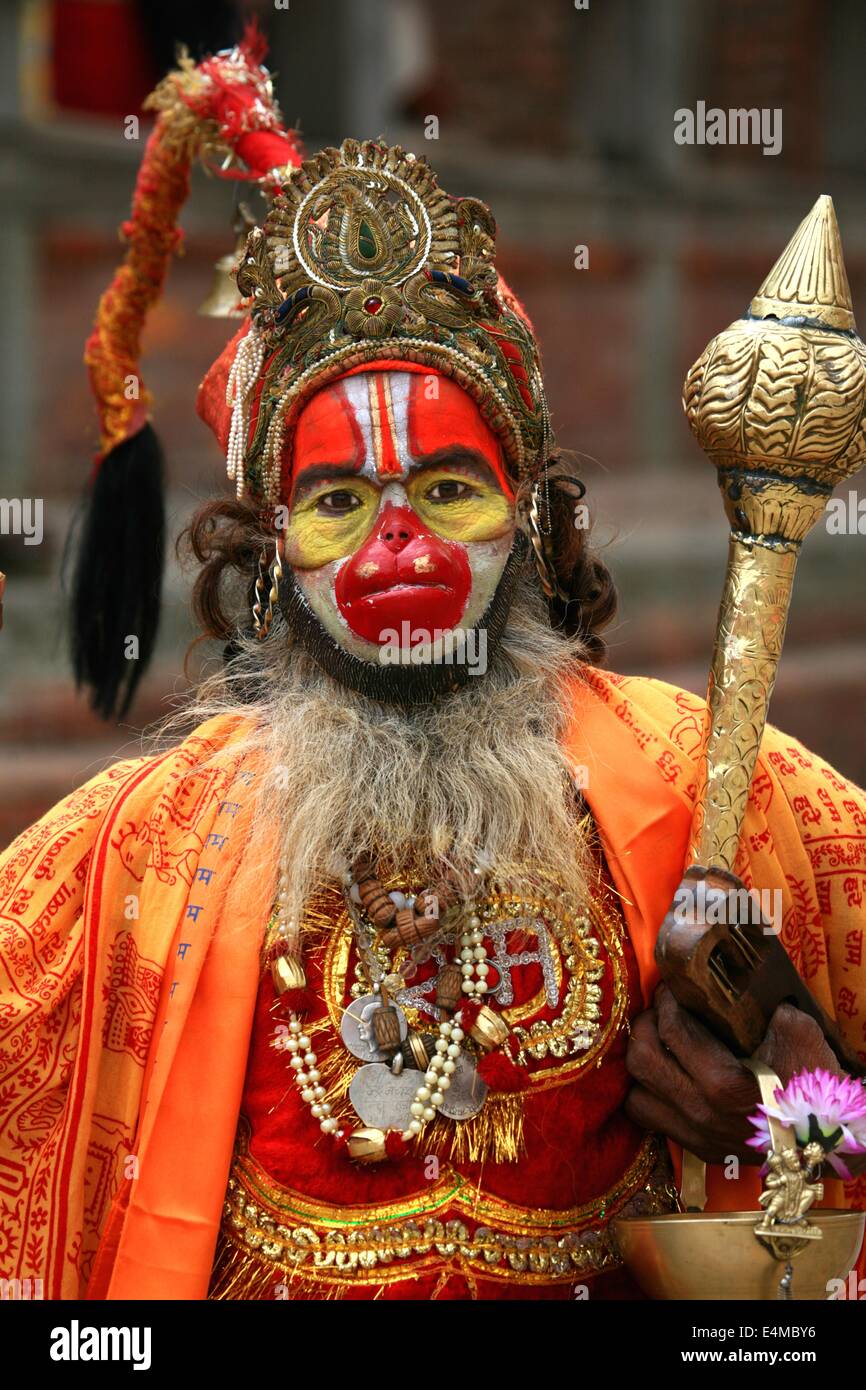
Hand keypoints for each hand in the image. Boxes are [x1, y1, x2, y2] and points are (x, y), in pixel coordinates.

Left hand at [625, 983, 843, 1165]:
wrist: (827, 1138)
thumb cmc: (813, 1084)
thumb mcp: (797, 1032)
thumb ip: (763, 1006)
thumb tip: (734, 985)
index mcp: (723, 1083)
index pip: (672, 1030)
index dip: (666, 1000)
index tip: (672, 988)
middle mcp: (700, 1112)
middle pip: (642, 1059)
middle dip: (645, 1025)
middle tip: (660, 1011)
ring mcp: (695, 1135)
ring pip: (635, 1094)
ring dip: (641, 1063)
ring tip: (657, 1043)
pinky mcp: (697, 1148)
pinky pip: (649, 1119)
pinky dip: (647, 1092)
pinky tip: (664, 1075)